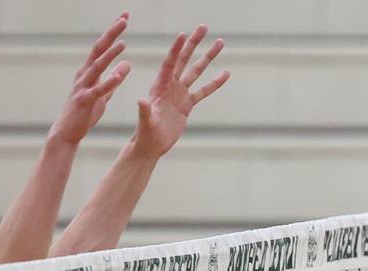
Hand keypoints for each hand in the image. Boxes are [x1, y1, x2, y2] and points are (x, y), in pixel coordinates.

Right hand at [47, 13, 131, 146]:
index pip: (102, 47)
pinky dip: (109, 82)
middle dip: (111, 33)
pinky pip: (98, 90)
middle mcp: (84, 74)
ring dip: (110, 54)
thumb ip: (114, 78)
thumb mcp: (104, 93)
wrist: (69, 131)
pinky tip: (119, 75)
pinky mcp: (85, 100)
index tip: (124, 18)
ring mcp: (83, 86)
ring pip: (97, 67)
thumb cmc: (85, 112)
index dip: (113, 32)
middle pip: (98, 49)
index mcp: (89, 71)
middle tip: (124, 19)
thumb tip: (127, 63)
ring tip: (123, 43)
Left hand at [129, 25, 229, 158]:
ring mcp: (180, 94)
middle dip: (194, 43)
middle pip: (185, 60)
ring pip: (196, 71)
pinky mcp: (187, 105)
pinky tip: (225, 73)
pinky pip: (204, 91)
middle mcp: (171, 86)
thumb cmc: (145, 134)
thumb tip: (141, 100)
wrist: (151, 145)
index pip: (170, 64)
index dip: (176, 49)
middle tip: (203, 28)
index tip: (184, 35)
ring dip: (208, 57)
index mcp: (160, 87)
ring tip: (219, 43)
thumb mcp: (145, 122)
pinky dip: (215, 82)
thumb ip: (144, 110)